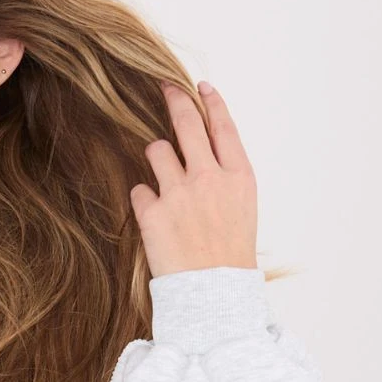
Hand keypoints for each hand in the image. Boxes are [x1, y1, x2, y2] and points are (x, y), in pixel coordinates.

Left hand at [129, 81, 257, 278]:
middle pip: (187, 124)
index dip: (210, 102)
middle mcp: (210, 178)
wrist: (214, 294)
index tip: (200, 86)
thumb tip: (203, 152)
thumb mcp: (242, 210)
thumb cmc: (229, 256)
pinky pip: (139, 190)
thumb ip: (224, 178)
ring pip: (156, 150)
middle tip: (165, 87)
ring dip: (156, 158)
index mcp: (239, 177)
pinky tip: (155, 220)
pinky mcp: (153, 212)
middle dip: (175, 99)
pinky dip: (144, 200)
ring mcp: (180, 193)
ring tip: (163, 181)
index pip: (223, 126)